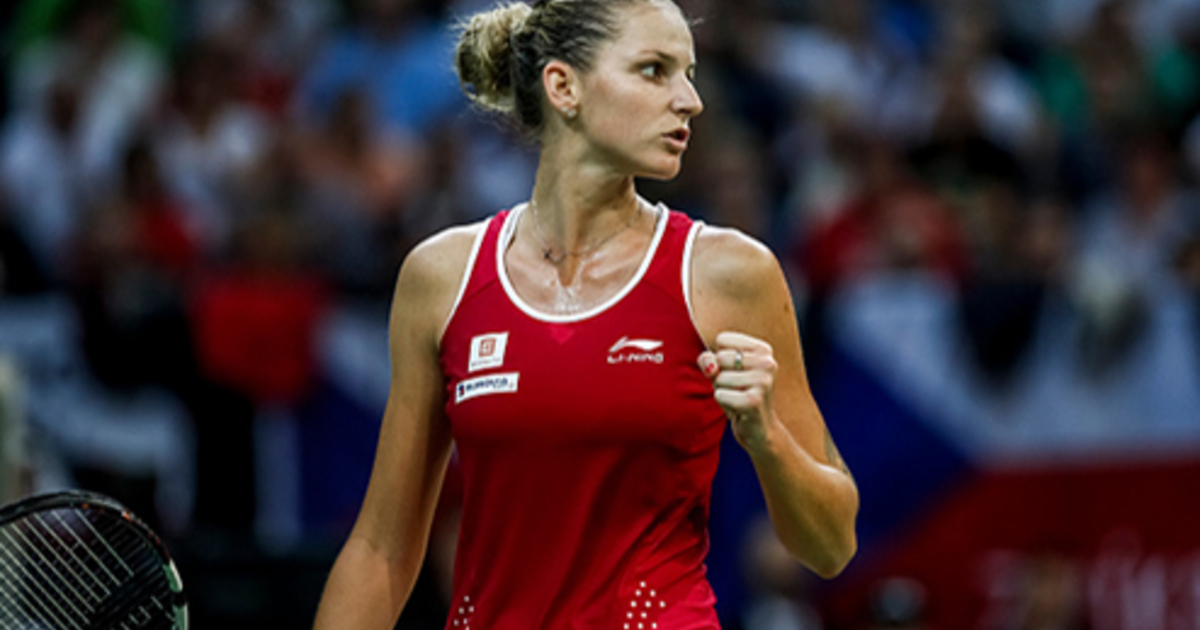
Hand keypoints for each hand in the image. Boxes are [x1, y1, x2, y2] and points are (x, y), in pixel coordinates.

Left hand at [698, 331, 778, 450]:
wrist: (759, 428)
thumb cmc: (738, 393)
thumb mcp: (721, 371)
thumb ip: (708, 359)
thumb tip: (710, 366)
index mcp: (763, 349)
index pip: (722, 339)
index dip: (719, 357)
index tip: (735, 370)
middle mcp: (767, 362)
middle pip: (719, 358)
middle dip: (719, 376)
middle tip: (736, 388)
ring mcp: (763, 382)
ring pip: (719, 378)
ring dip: (722, 391)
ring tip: (738, 398)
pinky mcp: (754, 400)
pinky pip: (720, 395)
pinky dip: (723, 403)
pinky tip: (738, 409)